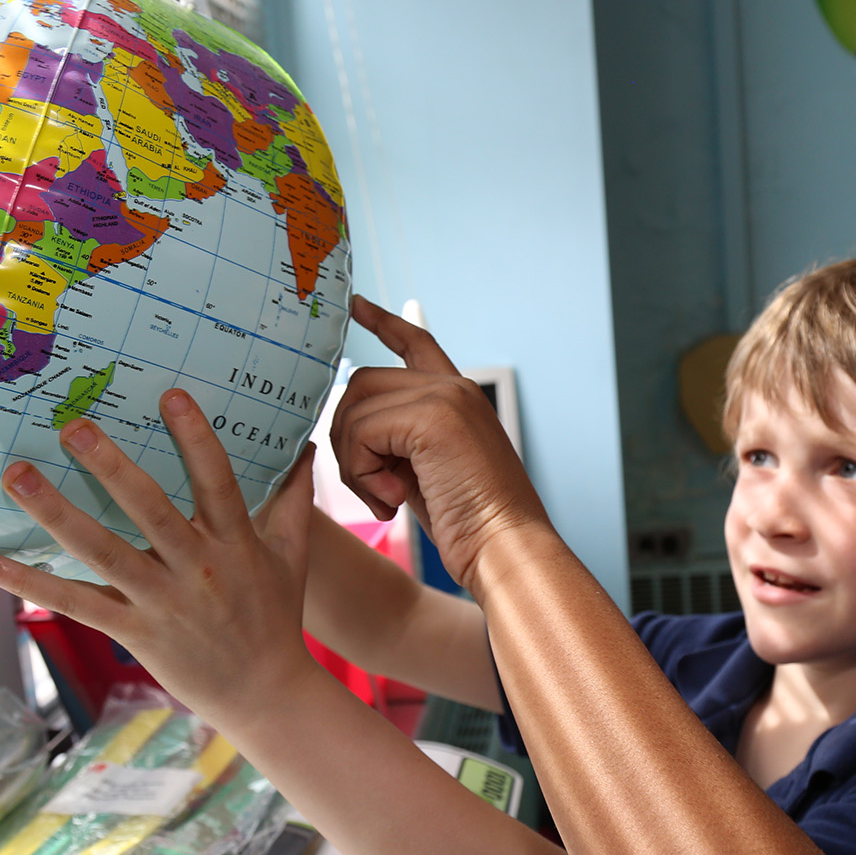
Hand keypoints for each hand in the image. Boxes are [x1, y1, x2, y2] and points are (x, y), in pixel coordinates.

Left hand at [0, 390, 321, 720]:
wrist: (267, 691)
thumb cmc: (277, 618)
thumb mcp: (294, 557)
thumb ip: (294, 501)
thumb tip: (306, 446)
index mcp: (237, 544)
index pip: (217, 482)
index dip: (196, 438)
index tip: (171, 396)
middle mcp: (199, 569)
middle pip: (150, 510)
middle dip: (110, 467)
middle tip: (72, 427)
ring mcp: (164, 602)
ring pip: (104, 553)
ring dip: (58, 515)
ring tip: (20, 478)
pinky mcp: (136, 632)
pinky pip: (77, 604)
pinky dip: (31, 585)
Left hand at [331, 296, 550, 593]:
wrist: (507, 549)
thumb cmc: (473, 527)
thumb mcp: (429, 473)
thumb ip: (399, 441)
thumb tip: (349, 428)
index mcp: (459, 398)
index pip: (417, 342)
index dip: (382, 322)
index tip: (356, 305)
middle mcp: (454, 388)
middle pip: (362, 383)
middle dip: (348, 439)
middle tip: (373, 488)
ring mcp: (446, 397)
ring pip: (355, 407)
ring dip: (354, 461)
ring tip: (386, 498)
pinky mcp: (434, 417)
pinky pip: (362, 431)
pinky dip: (363, 472)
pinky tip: (393, 499)